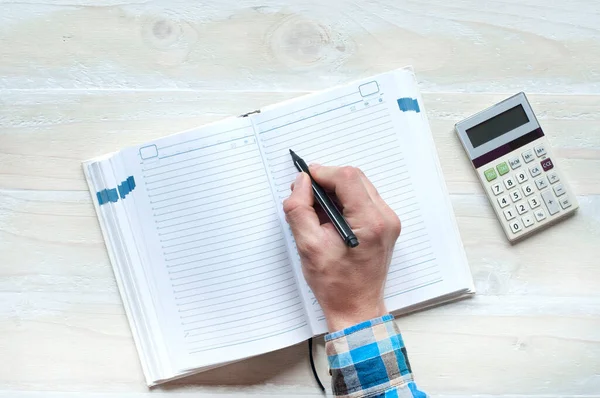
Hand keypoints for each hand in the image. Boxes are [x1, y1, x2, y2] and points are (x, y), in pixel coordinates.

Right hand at [283, 165, 400, 331]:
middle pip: (354, 178)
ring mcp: (388, 221)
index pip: (346, 178)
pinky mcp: (384, 225)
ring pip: (359, 185)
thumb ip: (300, 209)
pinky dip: (344, 200)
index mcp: (370, 223)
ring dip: (335, 190)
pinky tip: (328, 215)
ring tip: (315, 208)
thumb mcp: (308, 246)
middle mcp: (385, 218)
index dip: (321, 173)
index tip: (303, 180)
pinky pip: (363, 198)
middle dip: (327, 180)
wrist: (356, 307)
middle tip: (305, 193)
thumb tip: (301, 183)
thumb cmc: (335, 284)